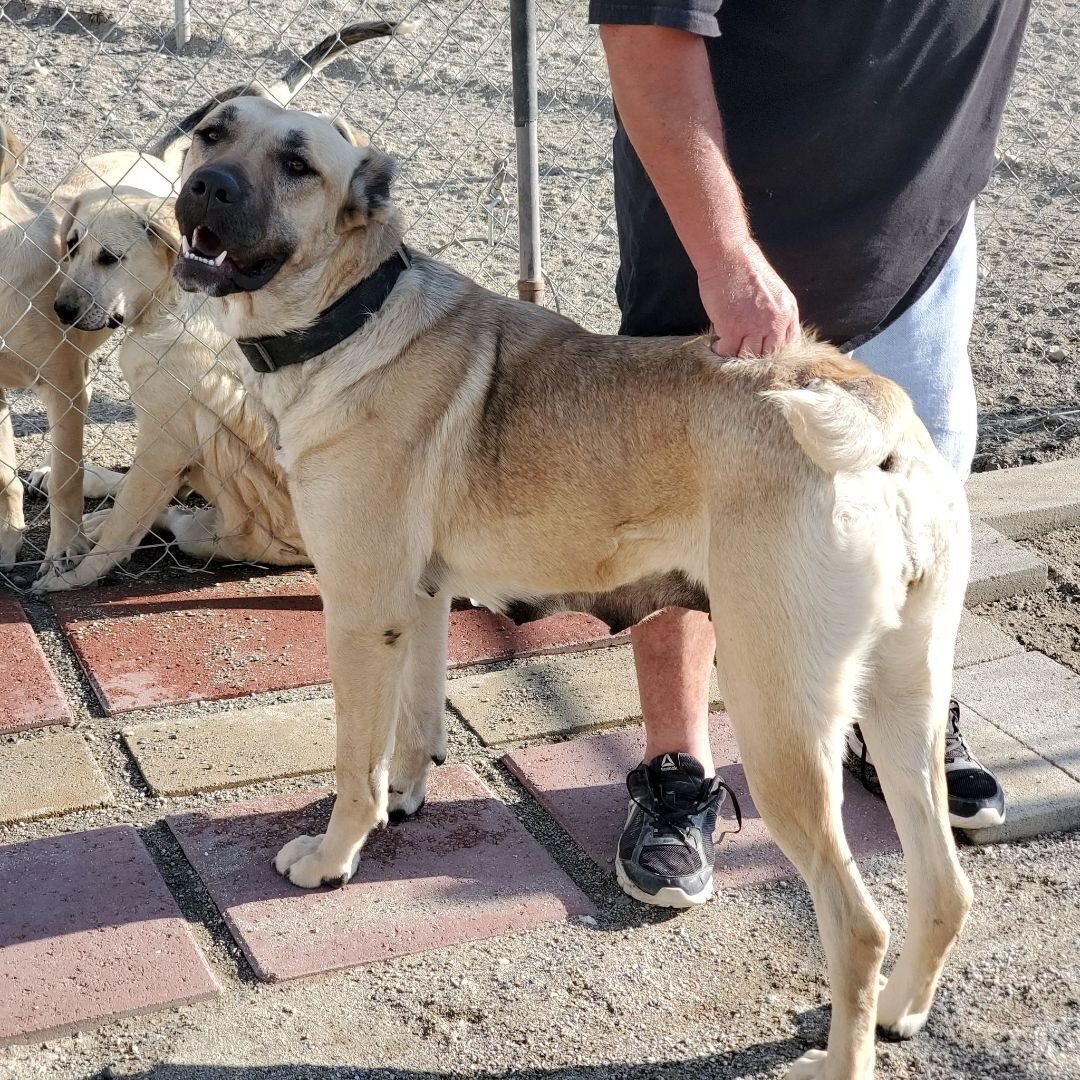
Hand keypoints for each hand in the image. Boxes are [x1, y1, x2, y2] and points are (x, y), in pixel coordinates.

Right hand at [697, 242, 799, 357]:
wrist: (727, 256)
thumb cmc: (746, 269)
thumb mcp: (774, 291)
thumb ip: (777, 314)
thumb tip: (771, 335)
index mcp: (787, 312)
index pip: (789, 345)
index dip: (776, 355)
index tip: (765, 357)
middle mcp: (774, 322)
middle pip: (768, 356)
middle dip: (755, 358)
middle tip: (742, 354)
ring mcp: (753, 327)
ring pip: (747, 357)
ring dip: (736, 354)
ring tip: (729, 347)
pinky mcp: (732, 328)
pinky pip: (727, 351)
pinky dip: (720, 350)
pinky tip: (717, 342)